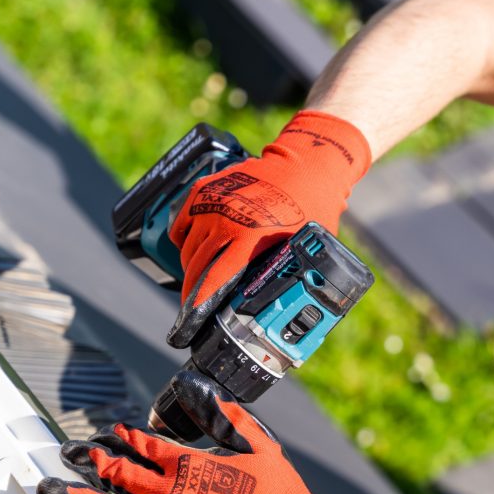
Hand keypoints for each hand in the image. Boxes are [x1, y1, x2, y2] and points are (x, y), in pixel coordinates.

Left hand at [38, 371, 379, 493]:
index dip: (126, 438)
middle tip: (72, 455)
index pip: (146, 445)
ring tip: (51, 490)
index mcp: (190, 464)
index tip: (112, 433)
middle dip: (93, 461)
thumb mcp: (262, 446)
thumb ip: (228, 416)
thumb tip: (203, 388)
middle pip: (120, 473)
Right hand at [166, 110, 370, 347]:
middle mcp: (224, 220)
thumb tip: (282, 311)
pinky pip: (182, 224)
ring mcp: (211, 203)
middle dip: (191, 295)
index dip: (197, 308)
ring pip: (188, 249)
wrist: (306, 166)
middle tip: (192, 312)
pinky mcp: (204, 190)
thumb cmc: (311, 211)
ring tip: (200, 282)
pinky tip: (194, 252)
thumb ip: (286, 276)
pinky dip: (184, 242)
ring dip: (192, 269)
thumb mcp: (303, 250)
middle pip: (196, 269)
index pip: (212, 281)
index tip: (186, 327)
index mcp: (249, 238)